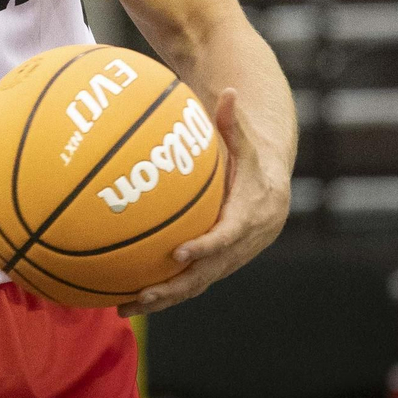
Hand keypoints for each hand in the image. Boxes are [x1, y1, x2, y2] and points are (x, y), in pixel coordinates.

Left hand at [116, 88, 290, 316]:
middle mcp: (243, 244)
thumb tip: (228, 90)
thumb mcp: (246, 141)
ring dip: (163, 299)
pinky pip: (190, 282)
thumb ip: (232, 122)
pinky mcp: (218, 265)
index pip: (228, 236)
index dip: (205, 247)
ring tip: (125, 307)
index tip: (179, 252)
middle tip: (143, 291)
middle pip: (209, 272)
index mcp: (253, 214)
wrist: (273, 187)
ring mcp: (231, 259)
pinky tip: (128, 297)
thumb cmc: (252, 159)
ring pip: (196, 285)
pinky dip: (164, 292)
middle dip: (175, 286)